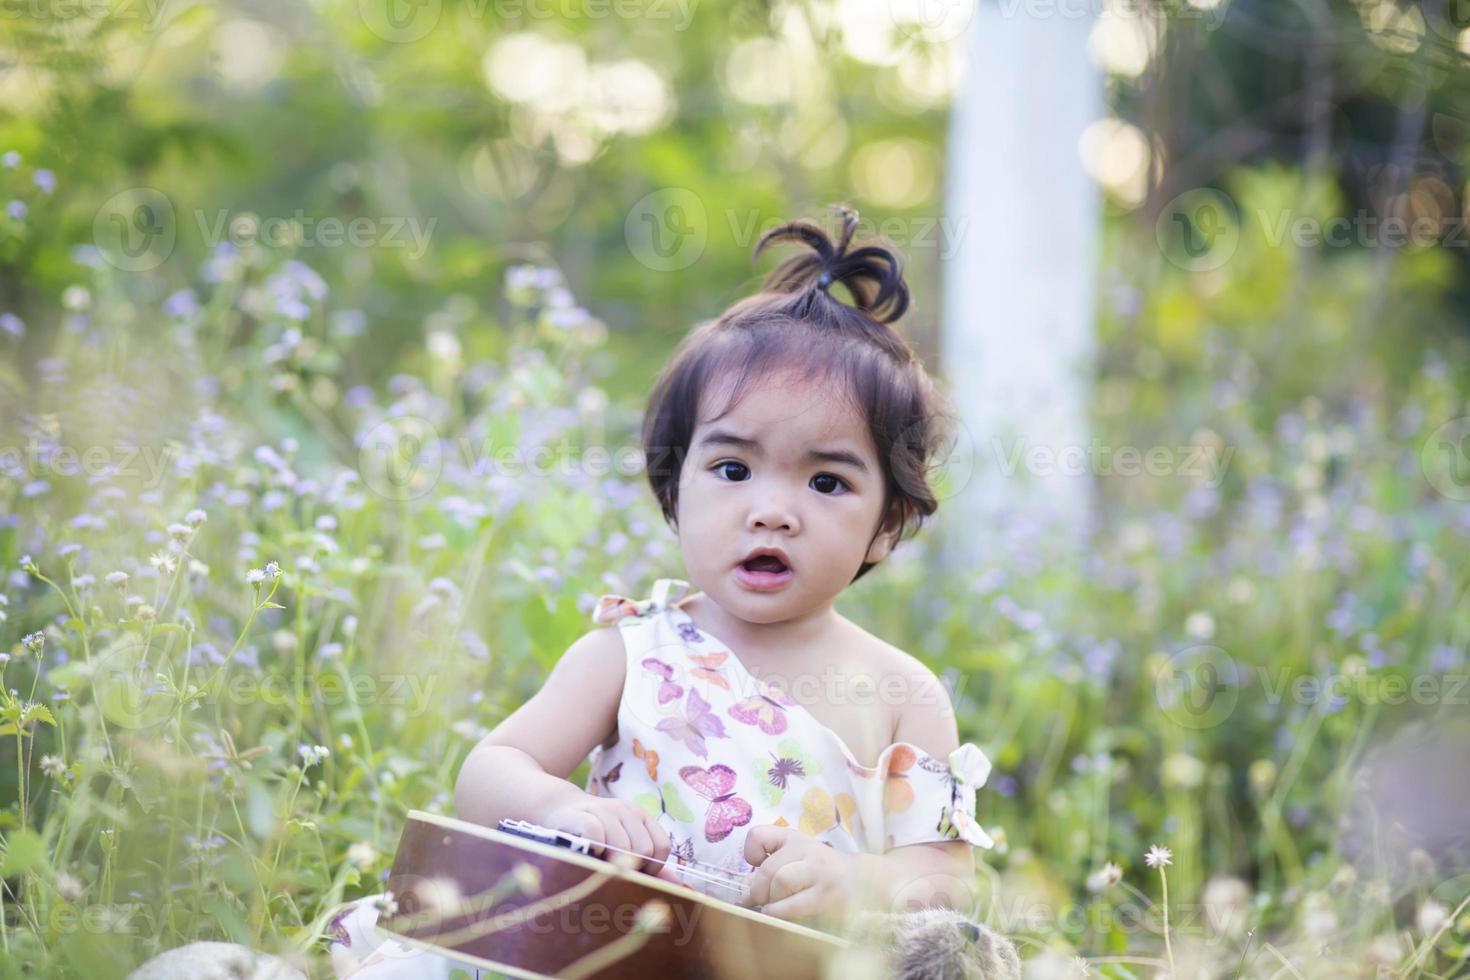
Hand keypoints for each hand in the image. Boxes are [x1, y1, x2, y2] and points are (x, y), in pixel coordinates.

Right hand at [542, 795, 682, 884]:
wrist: (560, 809)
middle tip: (612, 867)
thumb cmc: (597, 834)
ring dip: (609, 861)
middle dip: (630, 867)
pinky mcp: (583, 815)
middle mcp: (626, 810)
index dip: (652, 867)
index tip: (636, 873)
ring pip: (621, 847)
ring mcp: (605, 810)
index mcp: (641, 816)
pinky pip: (597, 837)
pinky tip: (588, 852)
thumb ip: (651, 865)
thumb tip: (678, 888)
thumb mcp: (626, 843)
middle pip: (643, 850)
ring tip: (597, 860)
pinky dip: (594, 850)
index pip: (661, 846)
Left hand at [741, 825, 863, 923]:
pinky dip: (779, 913)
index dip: (751, 854)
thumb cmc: (820, 870)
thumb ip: (771, 865)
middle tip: (756, 900)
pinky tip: (779, 915)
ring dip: (769, 900)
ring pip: (780, 882)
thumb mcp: (797, 856)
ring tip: (771, 907)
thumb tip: (746, 889)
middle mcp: (805, 850)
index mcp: (793, 838)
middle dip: (756, 889)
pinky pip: (793, 905)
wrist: (860, 881)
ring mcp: (817, 872)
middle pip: (767, 868)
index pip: (758, 836)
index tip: (758, 864)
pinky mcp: (825, 896)